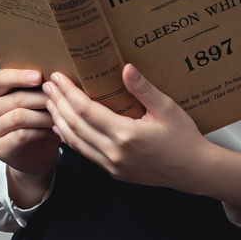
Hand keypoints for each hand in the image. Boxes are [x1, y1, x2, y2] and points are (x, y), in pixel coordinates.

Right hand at [0, 69, 59, 195]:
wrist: (35, 154)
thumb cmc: (36, 122)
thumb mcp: (36, 101)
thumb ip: (38, 87)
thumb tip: (56, 75)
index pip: (2, 78)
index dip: (20, 76)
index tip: (39, 76)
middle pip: (16, 98)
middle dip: (42, 97)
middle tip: (60, 98)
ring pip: (19, 117)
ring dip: (43, 115)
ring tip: (59, 114)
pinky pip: (22, 135)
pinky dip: (41, 131)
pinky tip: (53, 130)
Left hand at [43, 65, 240, 211]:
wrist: (194, 171)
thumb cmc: (183, 137)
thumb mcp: (167, 108)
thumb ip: (144, 89)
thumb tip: (126, 67)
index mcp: (126, 134)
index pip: (86, 111)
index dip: (68, 93)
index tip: (58, 78)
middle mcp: (114, 152)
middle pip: (75, 126)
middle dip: (58, 103)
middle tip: (47, 85)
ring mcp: (112, 165)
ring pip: (75, 142)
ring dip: (60, 120)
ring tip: (50, 102)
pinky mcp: (114, 172)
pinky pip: (85, 153)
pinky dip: (70, 138)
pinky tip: (64, 127)